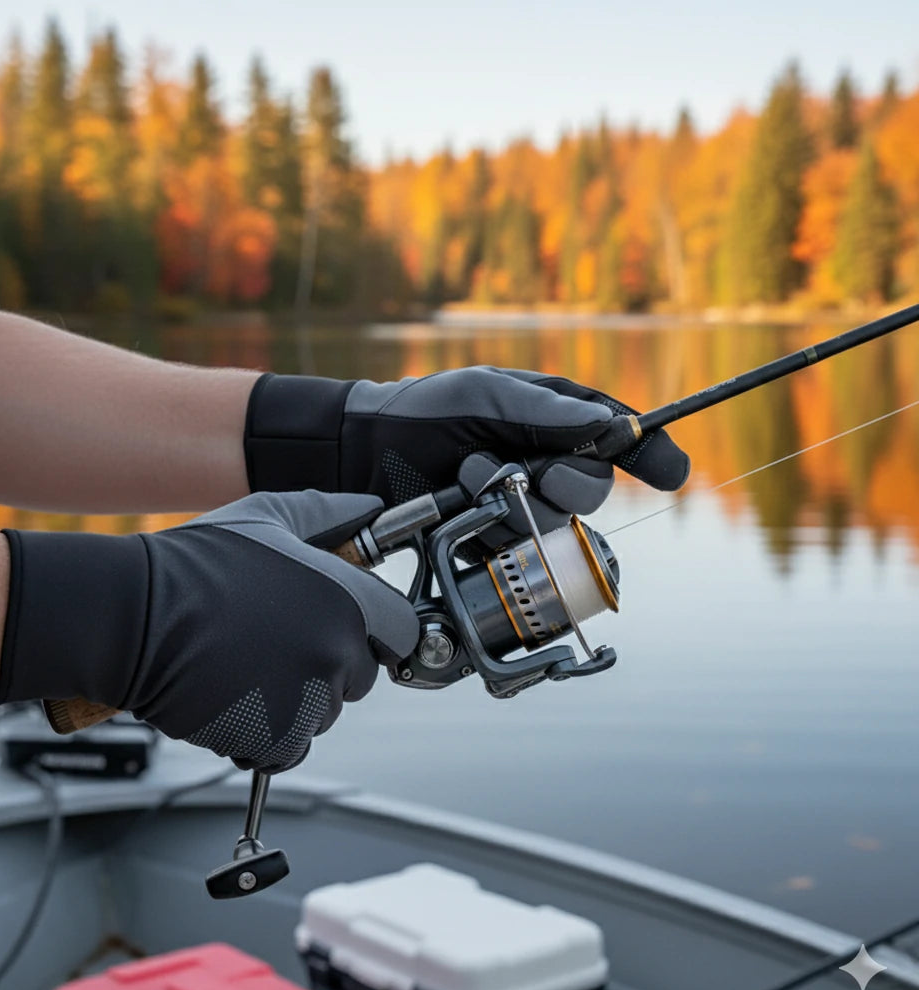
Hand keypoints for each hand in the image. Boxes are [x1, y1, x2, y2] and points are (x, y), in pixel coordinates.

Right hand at [0, 491, 418, 772]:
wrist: (133, 618)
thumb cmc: (195, 567)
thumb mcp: (267, 519)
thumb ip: (329, 514)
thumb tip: (369, 508)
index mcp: (348, 600)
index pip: (404, 631)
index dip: (380, 632)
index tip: (358, 634)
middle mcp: (338, 651)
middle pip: (362, 676)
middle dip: (330, 667)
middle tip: (278, 645)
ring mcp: (309, 700)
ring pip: (324, 713)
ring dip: (296, 702)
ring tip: (245, 667)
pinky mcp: (277, 739)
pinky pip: (290, 748)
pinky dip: (266, 735)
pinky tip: (233, 699)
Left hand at [244, 367, 688, 542]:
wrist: (364, 452)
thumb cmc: (426, 410)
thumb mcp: (485, 395)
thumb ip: (547, 410)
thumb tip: (609, 426)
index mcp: (551, 419)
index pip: (616, 437)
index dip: (649, 454)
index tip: (671, 472)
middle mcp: (544, 463)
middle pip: (591, 490)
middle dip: (567, 485)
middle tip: (532, 473)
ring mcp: (519, 503)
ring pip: (555, 524)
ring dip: (515, 504)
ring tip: (468, 475)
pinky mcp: (492, 537)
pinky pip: (518, 548)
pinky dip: (494, 532)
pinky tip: (463, 510)